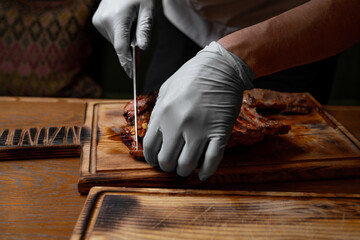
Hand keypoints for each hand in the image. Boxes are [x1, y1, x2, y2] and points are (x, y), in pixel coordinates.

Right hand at [92, 0, 153, 76]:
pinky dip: (119, 34)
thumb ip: (145, 30)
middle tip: (139, 35)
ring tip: (131, 22)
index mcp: (117, 18)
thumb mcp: (147, 10)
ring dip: (125, 40)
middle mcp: (104, 21)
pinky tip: (124, 21)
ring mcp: (98, 21)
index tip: (132, 74)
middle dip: (130, 47)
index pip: (121, 48)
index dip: (127, 62)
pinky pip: (111, 35)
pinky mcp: (96, 21)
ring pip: (115, 41)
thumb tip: (142, 48)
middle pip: (119, 45)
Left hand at [143, 42, 253, 180]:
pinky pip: (212, 161)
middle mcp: (179, 124)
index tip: (156, 161)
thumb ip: (158, 112)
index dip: (152, 159)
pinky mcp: (220, 133)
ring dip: (185, 170)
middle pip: (167, 160)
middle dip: (167, 166)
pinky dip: (206, 172)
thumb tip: (155, 133)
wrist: (221, 67)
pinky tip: (203, 174)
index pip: (150, 147)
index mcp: (163, 112)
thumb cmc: (192, 76)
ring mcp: (200, 129)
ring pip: (187, 164)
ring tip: (186, 167)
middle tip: (172, 164)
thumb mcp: (166, 89)